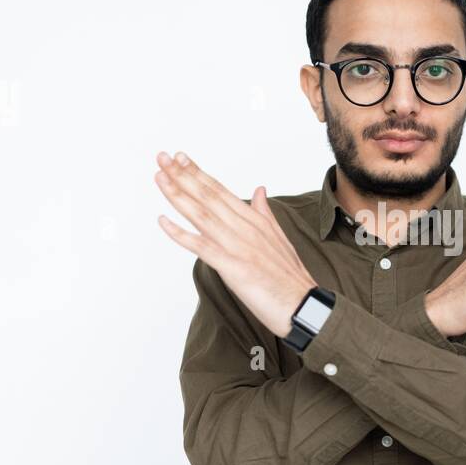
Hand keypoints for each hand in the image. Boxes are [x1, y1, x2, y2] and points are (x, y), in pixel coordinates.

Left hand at [154, 152, 317, 337]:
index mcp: (255, 221)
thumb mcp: (280, 238)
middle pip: (209, 197)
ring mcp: (239, 247)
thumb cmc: (291, 278)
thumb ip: (264, 213)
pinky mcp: (235, 268)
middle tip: (162, 157)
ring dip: (179, 196)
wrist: (305, 307)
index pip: (221, 191)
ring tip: (160, 178)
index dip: (198, 174)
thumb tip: (259, 190)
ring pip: (203, 216)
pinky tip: (163, 221)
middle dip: (183, 176)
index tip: (180, 158)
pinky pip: (203, 248)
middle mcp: (245, 229)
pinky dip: (182, 234)